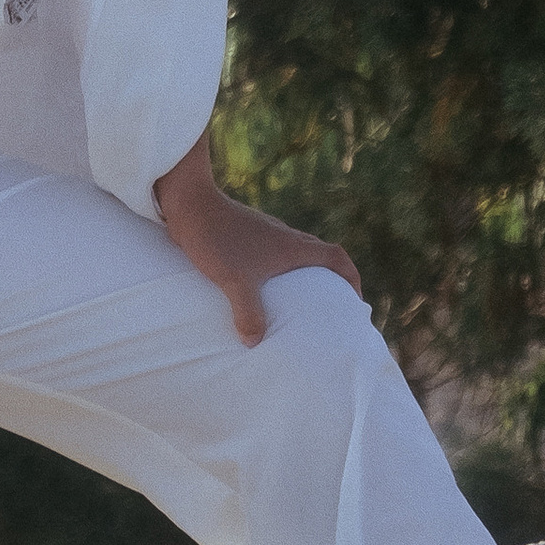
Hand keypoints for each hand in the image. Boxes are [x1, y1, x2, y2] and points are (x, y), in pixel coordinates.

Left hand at [152, 141, 362, 346]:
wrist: (188, 202)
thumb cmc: (215, 238)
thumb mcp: (234, 281)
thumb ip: (248, 313)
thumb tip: (254, 342)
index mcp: (291, 246)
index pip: (336, 257)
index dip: (352, 277)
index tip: (356, 300)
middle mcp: (284, 237)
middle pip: (320, 256)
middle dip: (331, 280)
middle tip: (330, 307)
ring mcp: (265, 234)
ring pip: (296, 255)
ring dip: (303, 275)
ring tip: (297, 303)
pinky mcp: (247, 234)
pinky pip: (274, 255)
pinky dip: (279, 272)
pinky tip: (261, 289)